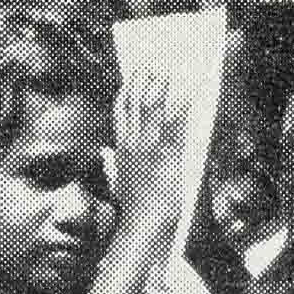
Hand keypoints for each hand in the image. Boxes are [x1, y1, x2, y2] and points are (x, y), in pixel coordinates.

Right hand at [112, 68, 198, 246]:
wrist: (141, 230)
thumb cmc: (134, 210)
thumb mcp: (119, 184)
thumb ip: (112, 165)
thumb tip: (105, 153)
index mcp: (120, 150)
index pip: (120, 110)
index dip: (128, 88)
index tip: (135, 72)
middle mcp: (131, 145)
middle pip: (135, 102)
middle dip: (145, 79)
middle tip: (156, 63)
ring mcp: (148, 150)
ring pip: (152, 108)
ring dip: (162, 86)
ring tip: (171, 71)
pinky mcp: (166, 157)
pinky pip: (173, 125)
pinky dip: (180, 106)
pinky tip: (188, 93)